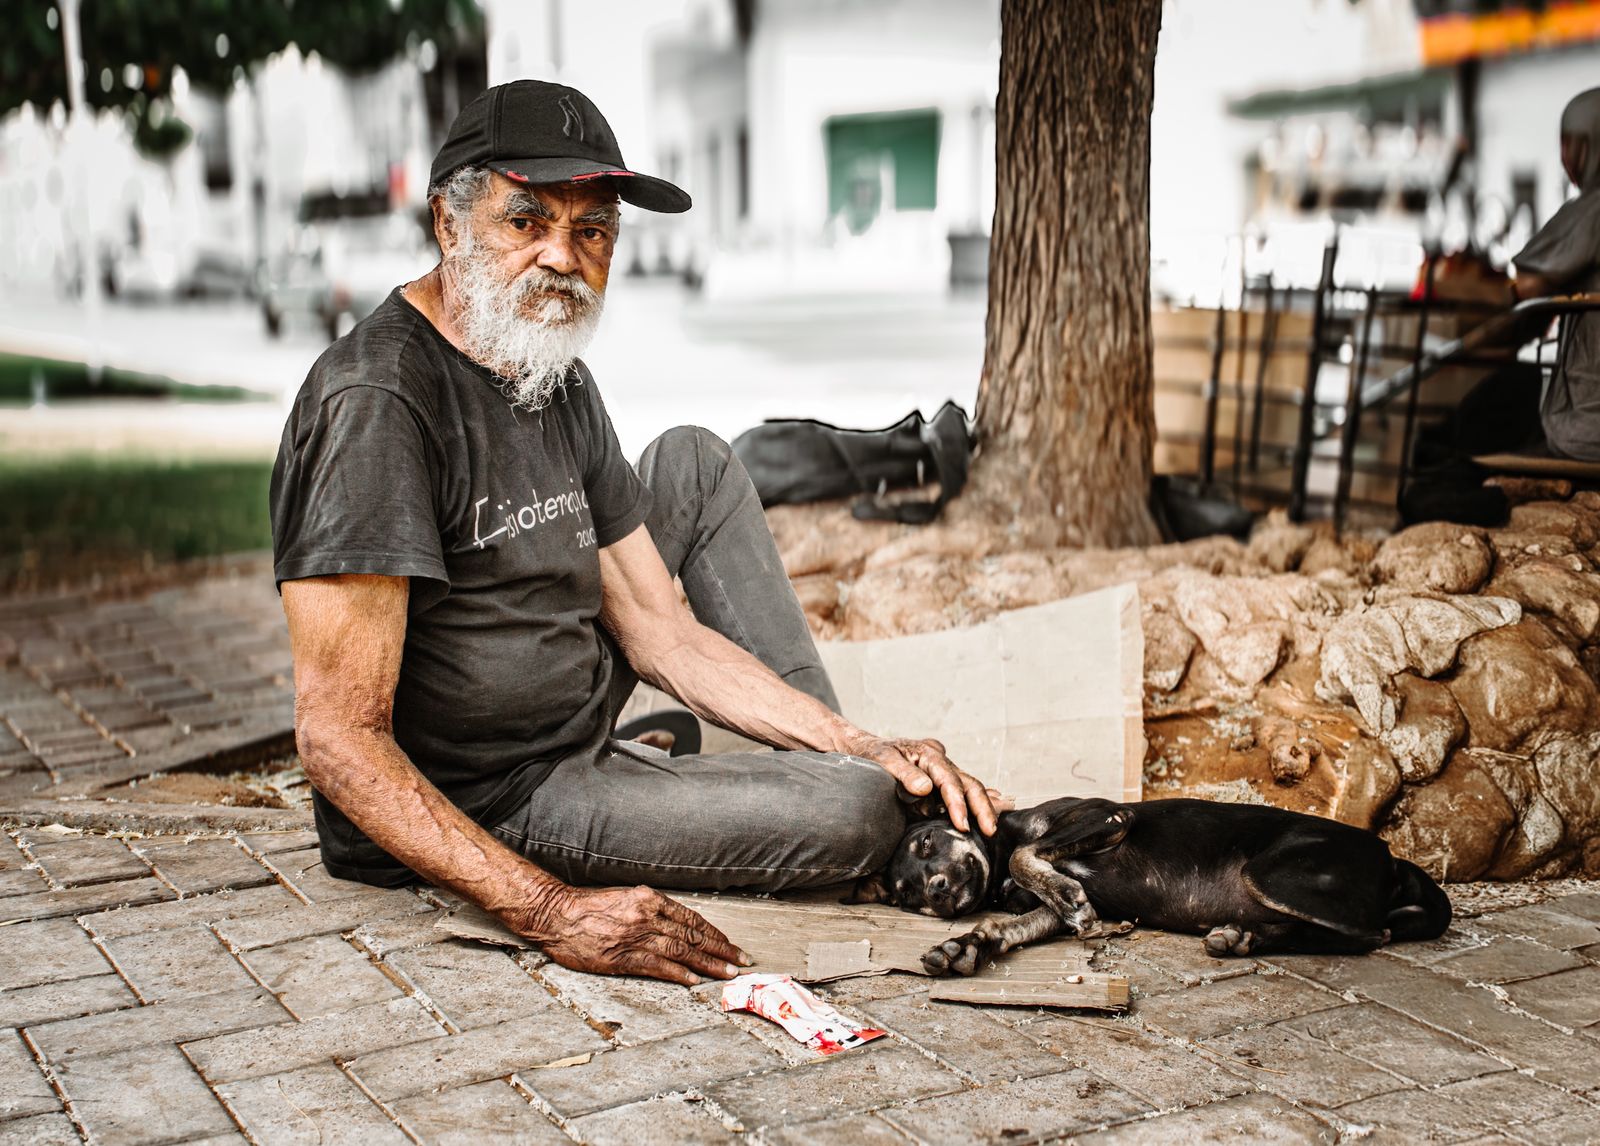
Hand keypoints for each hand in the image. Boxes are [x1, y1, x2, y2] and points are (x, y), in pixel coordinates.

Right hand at [519, 884, 751, 985]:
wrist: (556, 915)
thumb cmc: (589, 907)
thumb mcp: (626, 897)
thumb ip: (651, 908)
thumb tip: (677, 923)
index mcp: (650, 899)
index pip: (692, 919)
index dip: (715, 934)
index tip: (732, 946)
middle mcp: (647, 916)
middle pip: (693, 936)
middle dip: (721, 951)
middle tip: (742, 962)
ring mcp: (636, 937)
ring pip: (682, 951)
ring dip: (708, 965)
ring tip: (727, 974)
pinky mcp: (622, 957)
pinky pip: (658, 967)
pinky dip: (679, 974)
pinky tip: (694, 981)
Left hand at [844, 734, 1006, 835]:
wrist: (860, 746)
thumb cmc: (869, 753)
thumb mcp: (881, 759)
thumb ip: (903, 773)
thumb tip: (925, 788)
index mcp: (928, 753)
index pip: (949, 780)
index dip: (958, 803)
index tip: (963, 824)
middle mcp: (939, 758)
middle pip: (967, 782)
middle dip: (981, 807)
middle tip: (990, 830)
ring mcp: (941, 767)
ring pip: (969, 786)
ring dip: (984, 805)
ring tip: (995, 824)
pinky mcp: (938, 777)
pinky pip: (962, 787)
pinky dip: (979, 797)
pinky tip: (998, 803)